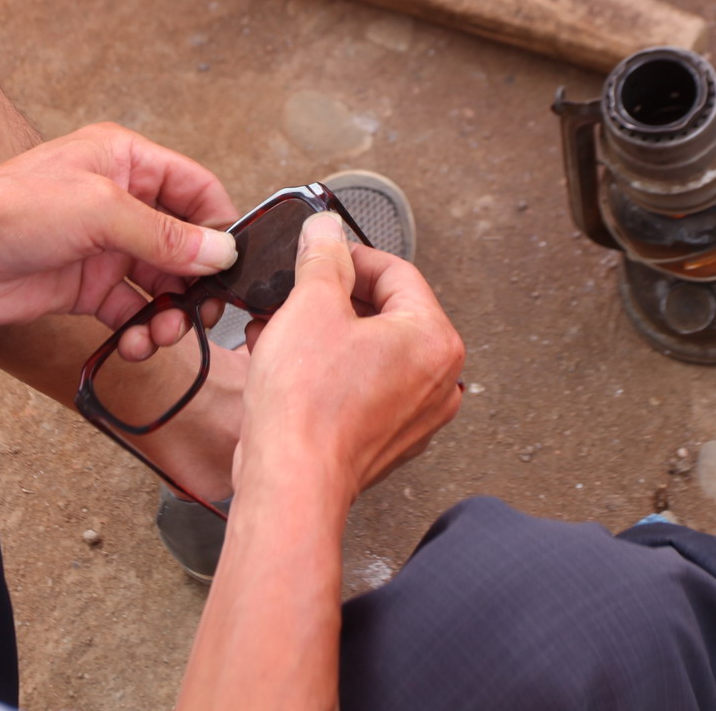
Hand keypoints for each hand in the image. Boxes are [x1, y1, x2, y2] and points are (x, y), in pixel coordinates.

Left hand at [0, 123, 238, 331]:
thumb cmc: (10, 209)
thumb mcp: (100, 210)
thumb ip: (164, 234)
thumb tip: (220, 252)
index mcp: (127, 162)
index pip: (196, 189)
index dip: (219, 226)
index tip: (232, 265)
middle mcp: (121, 201)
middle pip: (185, 243)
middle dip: (198, 280)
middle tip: (202, 311)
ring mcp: (104, 247)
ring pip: (162, 283)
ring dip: (171, 312)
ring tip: (162, 333)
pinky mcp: (87, 287)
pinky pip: (133, 311)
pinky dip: (141, 331)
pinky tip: (134, 344)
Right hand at [234, 212, 463, 506]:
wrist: (290, 482)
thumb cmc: (307, 406)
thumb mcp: (311, 304)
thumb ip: (323, 258)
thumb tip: (327, 232)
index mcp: (435, 340)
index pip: (398, 273)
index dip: (350, 256)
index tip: (321, 253)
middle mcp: (437, 381)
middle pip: (384, 313)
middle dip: (330, 299)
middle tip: (294, 292)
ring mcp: (414, 416)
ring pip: (367, 351)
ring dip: (321, 333)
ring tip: (278, 328)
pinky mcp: (385, 441)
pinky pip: (359, 387)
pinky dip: (326, 370)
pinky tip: (283, 363)